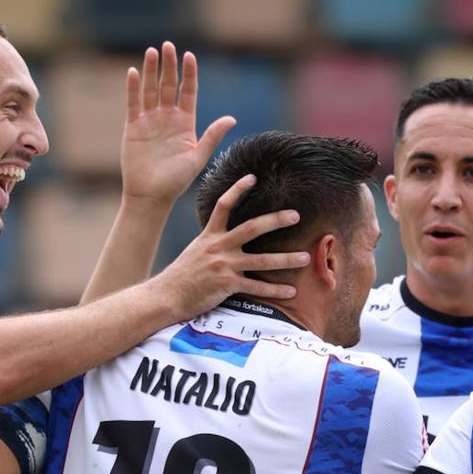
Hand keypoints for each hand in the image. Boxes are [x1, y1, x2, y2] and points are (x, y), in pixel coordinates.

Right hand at [121, 41, 234, 207]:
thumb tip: (232, 118)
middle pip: (168, 85)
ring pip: (150, 90)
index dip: (188, 74)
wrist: (151, 195)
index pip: (188, 92)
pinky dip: (133, 88)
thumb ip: (212, 136)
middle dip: (169, 65)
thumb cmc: (176, 181)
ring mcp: (149, 121)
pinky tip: (134, 72)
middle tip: (168, 46)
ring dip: (150, 71)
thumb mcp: (198, 157)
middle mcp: (167, 118)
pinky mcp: (132, 127)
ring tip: (152, 52)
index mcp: (185, 123)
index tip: (190, 56)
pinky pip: (133, 103)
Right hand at [156, 173, 307, 319]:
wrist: (166, 296)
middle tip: (296, 215)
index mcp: (209, 236)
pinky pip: (256, 287)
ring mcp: (224, 265)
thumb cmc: (181, 276)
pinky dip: (275, 290)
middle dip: (276, 221)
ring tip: (306, 257)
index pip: (223, 205)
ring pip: (261, 260)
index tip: (253, 177)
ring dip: (286, 259)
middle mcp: (218, 246)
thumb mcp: (195, 252)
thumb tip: (228, 239)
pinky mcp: (227, 285)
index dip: (237, 189)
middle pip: (251, 228)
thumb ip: (213, 244)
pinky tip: (291, 291)